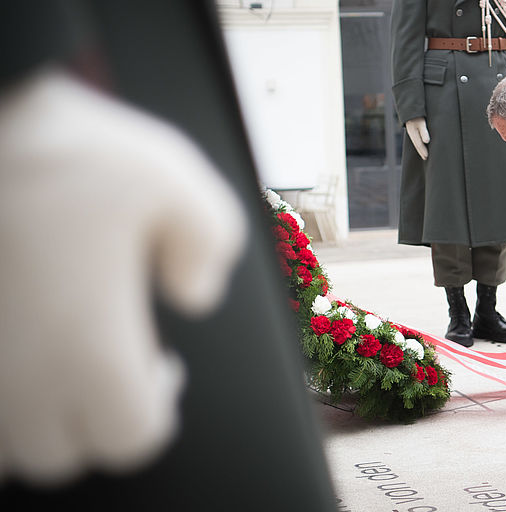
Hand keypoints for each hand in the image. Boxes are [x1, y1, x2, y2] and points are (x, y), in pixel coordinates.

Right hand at [0, 70, 246, 484]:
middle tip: (111, 366)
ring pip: (0, 446)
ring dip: (32, 421)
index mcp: (88, 351)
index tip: (162, 366)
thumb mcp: (174, 178)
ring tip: (54, 365)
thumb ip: (209, 241)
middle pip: (60, 454)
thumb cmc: (63, 148)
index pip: (131, 438)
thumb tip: (197, 293)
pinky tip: (14, 339)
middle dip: (95, 421)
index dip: (158, 410)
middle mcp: (18, 376)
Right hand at [405, 117, 429, 159]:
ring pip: (416, 142)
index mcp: (413, 133)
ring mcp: (411, 130)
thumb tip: (426, 142)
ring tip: (424, 153)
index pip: (418, 145)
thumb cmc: (417, 114)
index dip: (423, 151)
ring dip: (420, 148)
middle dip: (421, 151)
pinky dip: (419, 143)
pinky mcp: (413, 128)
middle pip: (417, 144)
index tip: (427, 157)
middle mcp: (411, 133)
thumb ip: (424, 132)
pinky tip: (422, 144)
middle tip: (426, 158)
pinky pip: (416, 138)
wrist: (410, 106)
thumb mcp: (421, 122)